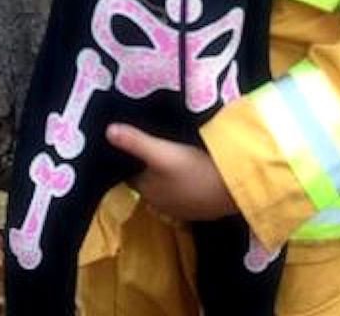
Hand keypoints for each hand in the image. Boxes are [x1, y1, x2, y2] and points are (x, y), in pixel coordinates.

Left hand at [106, 124, 236, 219]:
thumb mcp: (162, 152)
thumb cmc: (193, 170)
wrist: (232, 190)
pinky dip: (184, 179)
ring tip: (171, 145)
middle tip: (151, 135)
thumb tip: (107, 130)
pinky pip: (186, 189)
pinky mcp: (201, 206)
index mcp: (147, 191)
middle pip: (148, 179)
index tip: (131, 137)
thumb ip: (135, 142)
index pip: (130, 173)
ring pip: (167, 185)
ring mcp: (182, 207)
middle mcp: (160, 203)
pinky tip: (192, 164)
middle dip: (147, 163)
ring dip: (167, 171)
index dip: (129, 157)